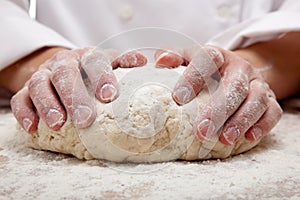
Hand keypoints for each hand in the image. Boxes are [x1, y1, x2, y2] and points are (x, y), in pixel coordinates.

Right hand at [11, 47, 146, 132]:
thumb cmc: (93, 72)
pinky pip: (21, 99)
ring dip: (48, 105)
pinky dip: (25, 112)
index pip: (94, 61)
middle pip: (65, 74)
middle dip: (74, 97)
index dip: (101, 76)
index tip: (109, 96)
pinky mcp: (27, 90)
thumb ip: (124, 63)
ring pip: (39, 85)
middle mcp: (63, 63)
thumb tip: (142, 61)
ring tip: (58, 124)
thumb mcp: (110, 65)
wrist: (66, 68)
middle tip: (85, 119)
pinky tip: (33, 127)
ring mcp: (43, 75)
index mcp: (86, 56)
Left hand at [155, 45, 281, 144]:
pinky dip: (262, 124)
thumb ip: (173, 58)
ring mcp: (257, 83)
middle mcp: (240, 68)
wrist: (234, 71)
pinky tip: (248, 137)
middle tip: (201, 130)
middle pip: (234, 85)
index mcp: (217, 56)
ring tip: (224, 139)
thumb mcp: (188, 60)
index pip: (208, 58)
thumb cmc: (204, 70)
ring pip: (256, 99)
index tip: (178, 99)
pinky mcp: (270, 99)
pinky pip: (273, 111)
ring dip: (241, 120)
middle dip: (218, 109)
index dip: (193, 77)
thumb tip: (162, 61)